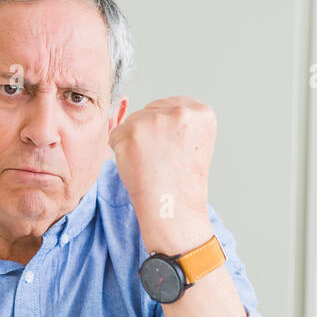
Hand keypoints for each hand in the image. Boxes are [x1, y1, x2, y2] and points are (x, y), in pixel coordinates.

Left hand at [108, 96, 216, 245]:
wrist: (174, 210)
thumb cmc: (182, 183)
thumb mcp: (194, 143)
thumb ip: (179, 121)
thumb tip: (147, 109)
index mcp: (201, 113)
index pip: (170, 106)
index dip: (165, 131)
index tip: (170, 150)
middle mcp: (180, 112)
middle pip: (150, 110)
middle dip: (149, 133)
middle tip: (160, 160)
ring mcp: (155, 120)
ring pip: (132, 122)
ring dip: (135, 142)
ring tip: (151, 164)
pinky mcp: (131, 132)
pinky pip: (115, 135)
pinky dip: (120, 151)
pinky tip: (137, 166)